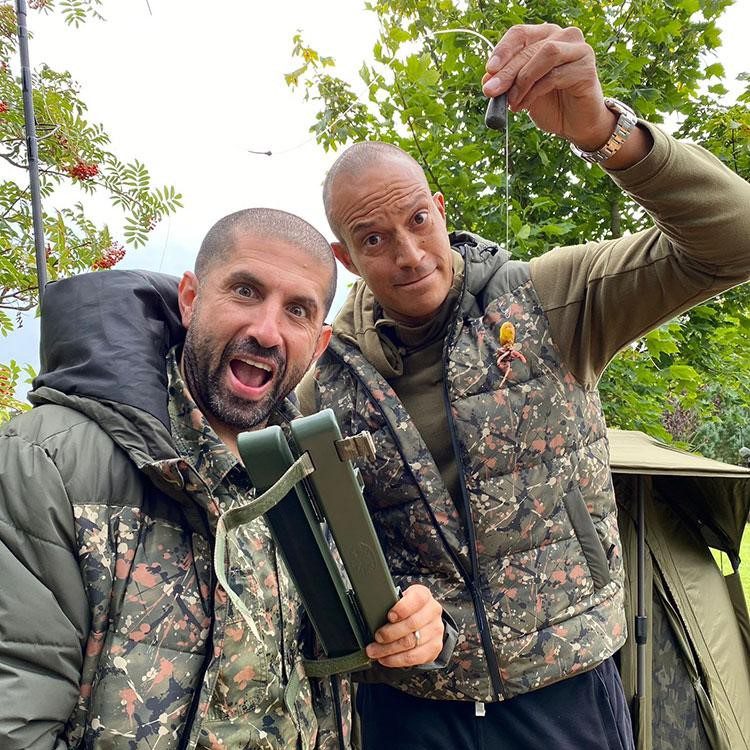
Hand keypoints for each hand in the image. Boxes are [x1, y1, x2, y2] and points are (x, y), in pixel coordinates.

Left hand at [366, 584, 443, 667]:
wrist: (425, 621)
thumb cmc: (407, 610)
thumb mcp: (400, 600)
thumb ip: (390, 604)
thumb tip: (371, 613)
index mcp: (424, 595)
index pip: (417, 599)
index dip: (402, 608)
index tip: (389, 616)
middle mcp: (432, 612)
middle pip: (412, 624)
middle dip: (390, 633)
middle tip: (376, 637)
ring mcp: (436, 630)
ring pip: (410, 642)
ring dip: (389, 649)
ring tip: (374, 651)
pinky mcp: (434, 647)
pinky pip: (413, 657)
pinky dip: (396, 659)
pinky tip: (385, 658)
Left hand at [481, 23, 615, 149]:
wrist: (574, 124)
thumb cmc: (549, 104)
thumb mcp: (521, 92)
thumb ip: (507, 82)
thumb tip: (487, 78)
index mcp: (545, 36)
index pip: (520, 34)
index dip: (503, 50)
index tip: (489, 70)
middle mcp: (564, 36)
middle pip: (530, 48)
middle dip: (507, 72)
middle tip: (491, 92)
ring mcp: (579, 50)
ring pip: (546, 54)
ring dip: (523, 80)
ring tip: (512, 102)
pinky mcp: (587, 68)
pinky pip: (555, 75)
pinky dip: (534, 92)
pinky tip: (524, 106)